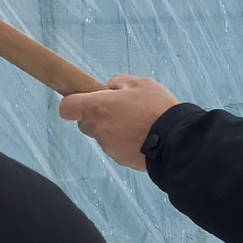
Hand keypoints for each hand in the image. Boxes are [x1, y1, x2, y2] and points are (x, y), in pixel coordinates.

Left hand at [58, 74, 180, 169]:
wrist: (176, 141)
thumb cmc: (157, 109)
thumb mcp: (140, 83)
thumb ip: (118, 83)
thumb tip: (109, 89)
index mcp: (97, 107)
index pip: (67, 108)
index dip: (73, 103)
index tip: (86, 99)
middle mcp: (98, 129)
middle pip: (85, 122)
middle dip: (98, 115)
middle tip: (121, 108)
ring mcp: (108, 147)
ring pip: (103, 134)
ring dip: (114, 128)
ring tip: (138, 122)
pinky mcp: (120, 159)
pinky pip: (116, 146)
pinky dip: (125, 141)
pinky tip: (143, 135)